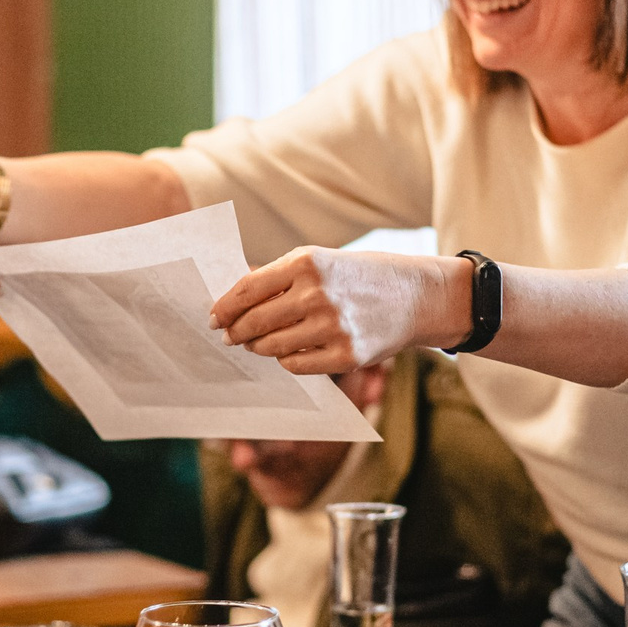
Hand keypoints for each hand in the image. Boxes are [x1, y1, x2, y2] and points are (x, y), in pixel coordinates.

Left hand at [210, 248, 472, 374]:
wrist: (414, 296)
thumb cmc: (358, 277)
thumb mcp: (320, 261)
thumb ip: (278, 277)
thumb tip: (232, 303)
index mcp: (307, 263)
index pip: (248, 289)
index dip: (224, 307)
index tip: (213, 317)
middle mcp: (318, 294)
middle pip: (255, 322)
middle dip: (236, 332)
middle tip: (229, 337)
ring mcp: (332, 327)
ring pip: (272, 347)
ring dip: (259, 347)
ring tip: (257, 343)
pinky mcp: (345, 355)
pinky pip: (296, 365)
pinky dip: (287, 360)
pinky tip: (290, 351)